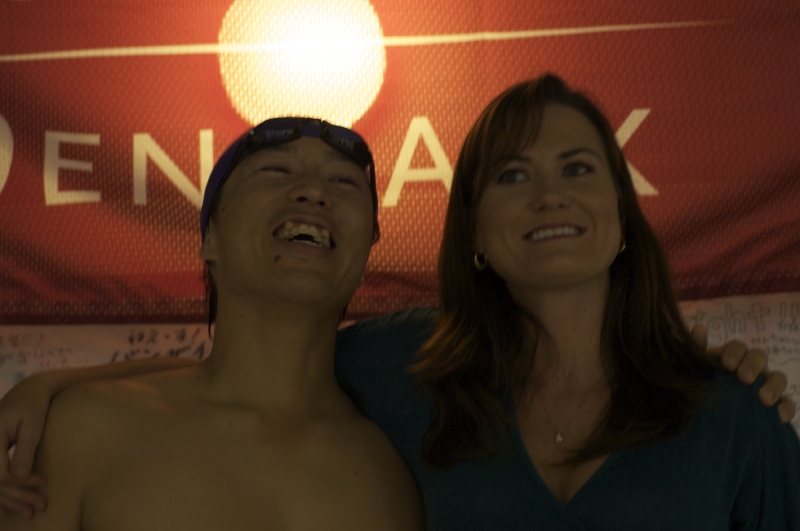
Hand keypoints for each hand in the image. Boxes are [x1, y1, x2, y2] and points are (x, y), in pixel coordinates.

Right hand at [0, 373, 52, 516]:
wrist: (28, 391)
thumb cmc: (33, 405)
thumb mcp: (33, 425)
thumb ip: (25, 450)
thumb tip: (20, 477)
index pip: (0, 471)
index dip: (19, 482)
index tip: (42, 483)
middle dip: (16, 496)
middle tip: (39, 507)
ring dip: (9, 500)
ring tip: (29, 513)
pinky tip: (5, 511)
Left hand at [692, 325, 796, 423]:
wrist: (710, 413)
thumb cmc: (706, 384)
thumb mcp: (698, 369)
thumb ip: (697, 350)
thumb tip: (699, 328)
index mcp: (734, 356)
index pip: (738, 347)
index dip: (734, 352)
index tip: (727, 364)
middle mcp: (753, 367)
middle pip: (759, 357)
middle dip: (753, 366)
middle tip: (744, 379)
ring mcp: (767, 385)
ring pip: (778, 378)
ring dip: (773, 386)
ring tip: (764, 399)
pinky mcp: (776, 405)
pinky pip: (786, 404)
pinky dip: (786, 407)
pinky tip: (779, 414)